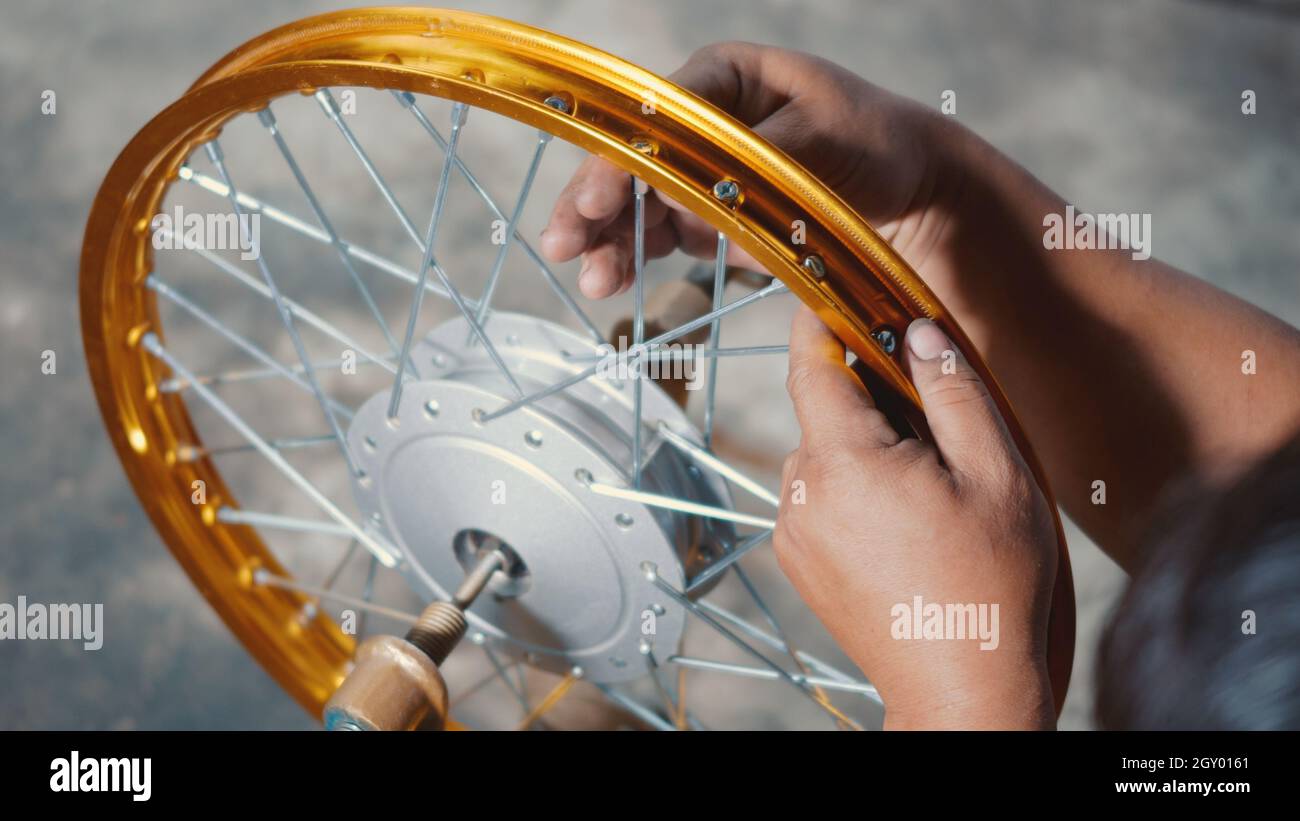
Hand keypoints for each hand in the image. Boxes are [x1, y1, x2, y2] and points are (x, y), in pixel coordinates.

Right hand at [540, 42, 965, 297]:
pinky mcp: (707, 211)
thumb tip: (681, 188)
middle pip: (630, 159)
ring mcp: (699, 167)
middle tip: (565, 246)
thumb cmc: (874, 142)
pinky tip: (614, 279)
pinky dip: (636, 256)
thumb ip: (751, 162)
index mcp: (722, 79)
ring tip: (595, 281)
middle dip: (594, 205)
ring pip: (637, 202)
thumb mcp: (823, 139)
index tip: (595, 200)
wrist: (909, 188)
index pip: (652, 117)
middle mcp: (699, 120)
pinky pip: (660, 233)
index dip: (617, 159)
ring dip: (610, 239)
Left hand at [775, 307, 1058, 728]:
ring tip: (930, 486)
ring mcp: (794, 531)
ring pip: (824, 455)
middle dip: (871, 398)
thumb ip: (953, 391)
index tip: (837, 295)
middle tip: (934, 419)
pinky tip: (906, 521)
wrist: (960, 686)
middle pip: (823, 411)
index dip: (822, 322)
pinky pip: (820, 497)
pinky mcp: (799, 560)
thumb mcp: (994, 474)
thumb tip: (920, 333)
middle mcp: (801, 494)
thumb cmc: (988, 584)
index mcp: (843, 462)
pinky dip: (854, 488)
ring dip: (866, 448)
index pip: (810, 364)